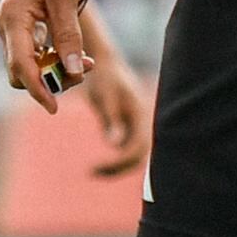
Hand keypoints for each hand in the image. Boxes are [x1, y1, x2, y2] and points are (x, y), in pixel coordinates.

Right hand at [0, 0, 97, 105]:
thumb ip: (68, 36)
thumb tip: (71, 72)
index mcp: (12, 19)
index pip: (20, 66)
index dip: (37, 89)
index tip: (54, 107)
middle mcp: (7, 25)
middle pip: (21, 71)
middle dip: (49, 80)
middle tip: (82, 71)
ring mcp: (13, 25)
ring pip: (28, 64)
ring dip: (54, 70)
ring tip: (85, 62)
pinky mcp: (23, 23)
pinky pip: (34, 52)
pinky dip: (53, 58)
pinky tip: (75, 53)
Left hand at [74, 17, 151, 174]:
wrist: (105, 63)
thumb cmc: (104, 76)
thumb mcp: (105, 95)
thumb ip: (110, 118)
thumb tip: (113, 144)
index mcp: (140, 115)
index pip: (137, 148)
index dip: (120, 161)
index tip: (97, 167)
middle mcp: (142, 123)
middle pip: (139, 155)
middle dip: (119, 167)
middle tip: (94, 173)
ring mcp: (136, 126)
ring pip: (133, 154)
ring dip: (117, 166)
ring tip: (93, 171)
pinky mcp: (128, 127)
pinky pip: (125, 149)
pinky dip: (114, 159)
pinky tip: (96, 165)